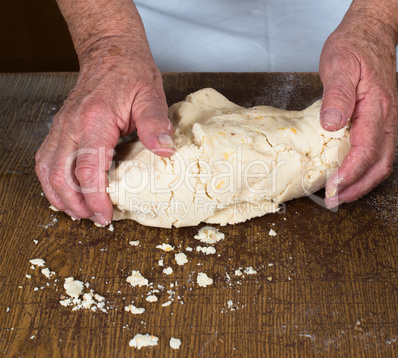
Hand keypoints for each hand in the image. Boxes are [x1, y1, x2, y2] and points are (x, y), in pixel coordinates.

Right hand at [35, 37, 174, 224]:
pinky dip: (51, 180)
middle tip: (93, 219)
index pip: (88, 170)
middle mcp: (71, 125)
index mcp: (94, 121)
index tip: (105, 215)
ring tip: (77, 212)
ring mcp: (62, 126)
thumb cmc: (130, 72)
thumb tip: (165, 151)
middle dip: (75, 203)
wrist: (110, 52)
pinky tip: (64, 190)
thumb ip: (155, 123)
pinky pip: (46, 158)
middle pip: (60, 175)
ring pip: (47, 169)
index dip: (95, 198)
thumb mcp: (150, 95)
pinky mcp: (60, 127)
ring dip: (59, 195)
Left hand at [319, 12, 397, 208]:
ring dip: (361, 182)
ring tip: (340, 194)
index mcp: (376, 107)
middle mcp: (386, 118)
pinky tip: (348, 173)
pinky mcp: (380, 120)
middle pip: (379, 164)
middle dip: (357, 187)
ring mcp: (386, 120)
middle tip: (335, 201)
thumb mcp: (338, 67)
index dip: (350, 173)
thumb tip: (331, 126)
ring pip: (381, 161)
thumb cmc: (353, 47)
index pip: (366, 150)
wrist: (370, 33)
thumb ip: (337, 97)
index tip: (332, 187)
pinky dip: (363, 168)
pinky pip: (377, 151)